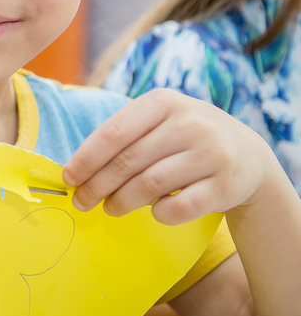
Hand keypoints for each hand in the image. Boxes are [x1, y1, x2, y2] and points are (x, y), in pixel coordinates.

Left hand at [62, 89, 276, 224]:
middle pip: (127, 161)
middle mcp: (189, 123)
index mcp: (163, 101)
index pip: (113, 133)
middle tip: (82, 202)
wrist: (247, 155)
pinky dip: (158, 214)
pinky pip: (179, 208)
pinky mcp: (225, 186)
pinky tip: (152, 213)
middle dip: (97, 186)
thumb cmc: (184, 139)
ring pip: (149, 185)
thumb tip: (76, 172)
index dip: (86, 159)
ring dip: (121, 202)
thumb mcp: (158, 122)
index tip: (68, 178)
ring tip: (110, 208)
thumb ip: (122, 138)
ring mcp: (210, 154)